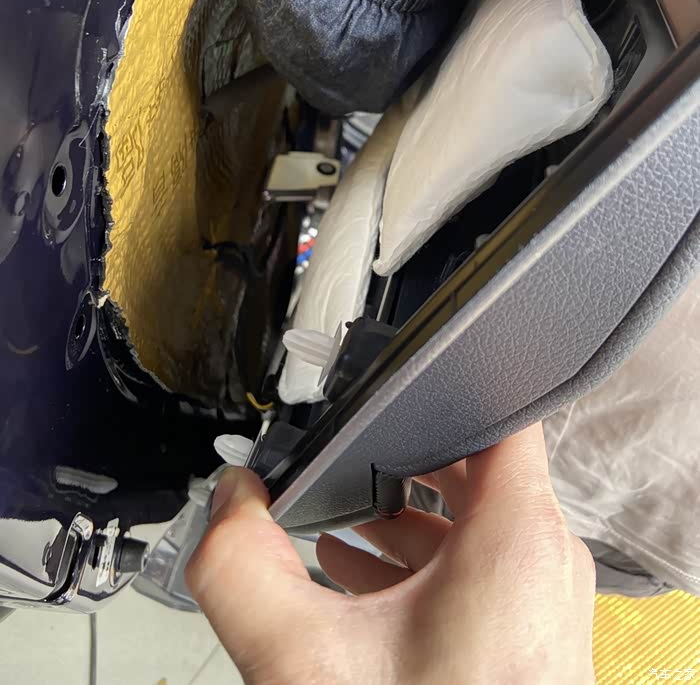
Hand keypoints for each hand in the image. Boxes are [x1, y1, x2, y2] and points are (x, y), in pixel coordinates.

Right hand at [186, 424, 595, 683]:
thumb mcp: (305, 660)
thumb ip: (242, 565)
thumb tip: (229, 501)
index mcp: (514, 536)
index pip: (495, 404)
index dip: (440, 379)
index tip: (392, 383)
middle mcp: (543, 559)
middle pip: (470, 457)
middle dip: (398, 454)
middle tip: (346, 458)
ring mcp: (541, 597)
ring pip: (471, 514)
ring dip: (405, 510)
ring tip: (344, 517)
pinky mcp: (527, 631)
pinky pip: (478, 562)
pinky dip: (424, 556)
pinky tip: (364, 575)